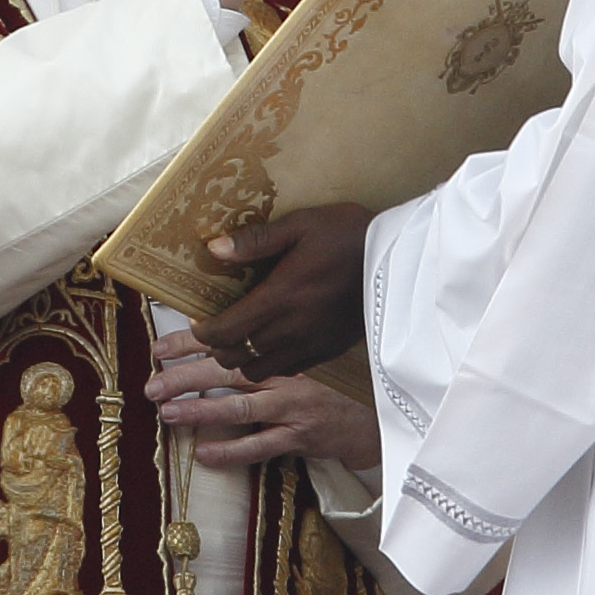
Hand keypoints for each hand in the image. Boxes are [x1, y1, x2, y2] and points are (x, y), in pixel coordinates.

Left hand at [145, 330, 379, 470]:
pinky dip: (230, 451)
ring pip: (239, 408)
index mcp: (284, 345)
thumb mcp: (302, 344)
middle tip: (152, 385)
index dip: (193, 342)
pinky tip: (202, 452)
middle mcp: (286, 374)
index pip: (231, 340)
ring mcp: (293, 407)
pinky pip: (259, 446)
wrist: (375, 414)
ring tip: (167, 413)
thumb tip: (210, 326)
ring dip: (200, 411)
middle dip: (185, 378)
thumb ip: (263, 335)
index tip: (160, 346)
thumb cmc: (334, 376)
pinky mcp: (300, 437)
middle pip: (228, 372)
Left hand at [191, 203, 373, 380]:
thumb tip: (214, 248)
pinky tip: (273, 341)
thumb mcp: (301, 224)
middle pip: (235, 357)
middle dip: (216, 347)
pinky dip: (270, 362)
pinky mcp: (328, 351)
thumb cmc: (348, 235)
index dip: (202, 333)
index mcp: (279, 298)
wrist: (398, 261)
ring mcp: (310, 345)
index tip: (196, 322)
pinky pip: (287, 369)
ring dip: (242, 358)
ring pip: (258, 370)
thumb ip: (255, 241)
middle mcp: (290, 329)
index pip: (225, 332)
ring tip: (240, 338)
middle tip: (213, 329)